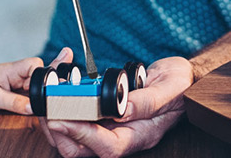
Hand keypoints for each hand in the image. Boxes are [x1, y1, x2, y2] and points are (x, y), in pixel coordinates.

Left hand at [0, 50, 67, 114]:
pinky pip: (36, 91)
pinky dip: (45, 94)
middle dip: (55, 78)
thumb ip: (13, 102)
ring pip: (42, 82)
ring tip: (67, 85)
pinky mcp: (22, 90)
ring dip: (51, 87)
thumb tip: (33, 107)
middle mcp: (20, 73)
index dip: (42, 75)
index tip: (41, 87)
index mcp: (13, 69)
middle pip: (44, 72)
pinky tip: (56, 94)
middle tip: (69, 82)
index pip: (34, 64)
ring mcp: (22, 82)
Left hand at [39, 56, 193, 157]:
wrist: (181, 79)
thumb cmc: (179, 85)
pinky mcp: (104, 118)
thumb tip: (121, 109)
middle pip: (84, 151)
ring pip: (75, 140)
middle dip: (61, 133)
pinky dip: (65, 109)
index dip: (82, 135)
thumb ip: (147, 101)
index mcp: (141, 135)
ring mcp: (112, 129)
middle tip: (48, 108)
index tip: (61, 118)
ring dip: (58, 121)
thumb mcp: (169, 88)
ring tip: (52, 98)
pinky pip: (78, 122)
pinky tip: (62, 92)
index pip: (108, 146)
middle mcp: (124, 136)